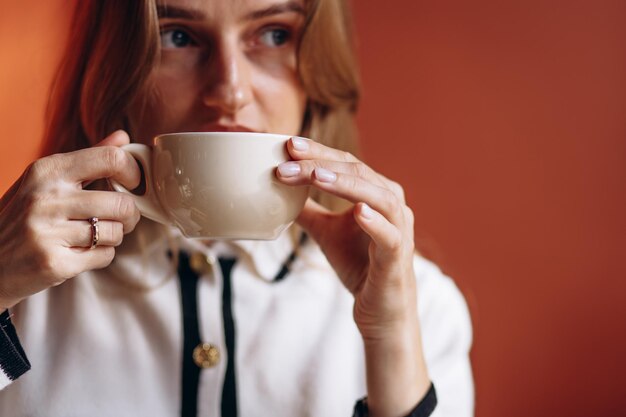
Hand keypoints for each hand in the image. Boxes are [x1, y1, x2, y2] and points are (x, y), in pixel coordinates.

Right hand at [0, 130, 140, 310]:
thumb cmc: (22, 218)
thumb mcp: (45, 181)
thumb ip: (88, 159)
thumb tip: (123, 138)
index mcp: (46, 170)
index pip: (110, 159)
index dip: (133, 173)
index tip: (133, 184)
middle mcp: (45, 198)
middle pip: (122, 203)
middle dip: (130, 215)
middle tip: (120, 219)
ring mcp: (47, 232)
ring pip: (116, 232)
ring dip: (114, 237)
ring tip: (94, 236)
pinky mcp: (53, 263)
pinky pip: (104, 256)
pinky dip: (100, 256)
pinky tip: (80, 253)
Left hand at [277, 137, 416, 335]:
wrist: (380, 309)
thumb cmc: (359, 265)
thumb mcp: (325, 232)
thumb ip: (307, 210)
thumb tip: (275, 191)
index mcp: (376, 192)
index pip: (346, 163)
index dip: (318, 152)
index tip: (288, 144)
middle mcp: (392, 204)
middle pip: (359, 172)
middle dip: (323, 162)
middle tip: (292, 155)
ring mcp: (399, 228)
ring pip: (378, 196)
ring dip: (347, 184)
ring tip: (317, 176)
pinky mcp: (398, 255)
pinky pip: (390, 235)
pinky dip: (375, 221)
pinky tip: (358, 211)